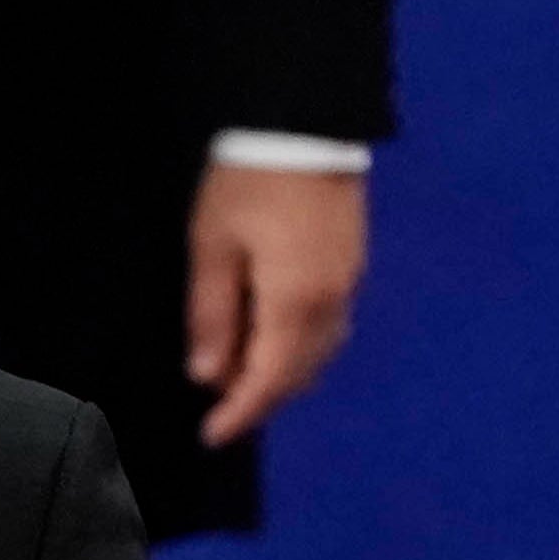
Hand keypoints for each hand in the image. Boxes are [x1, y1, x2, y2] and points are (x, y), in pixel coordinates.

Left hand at [186, 164, 368, 447]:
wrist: (305, 124)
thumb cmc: (248, 182)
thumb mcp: (212, 247)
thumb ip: (211, 315)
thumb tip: (207, 376)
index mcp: (295, 301)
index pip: (269, 378)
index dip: (241, 412)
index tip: (211, 435)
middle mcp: (332, 301)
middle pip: (300, 373)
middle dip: (261, 400)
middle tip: (221, 414)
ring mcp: (349, 283)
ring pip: (319, 353)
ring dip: (282, 377)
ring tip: (240, 383)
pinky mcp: (352, 265)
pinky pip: (329, 328)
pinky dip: (299, 350)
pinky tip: (272, 344)